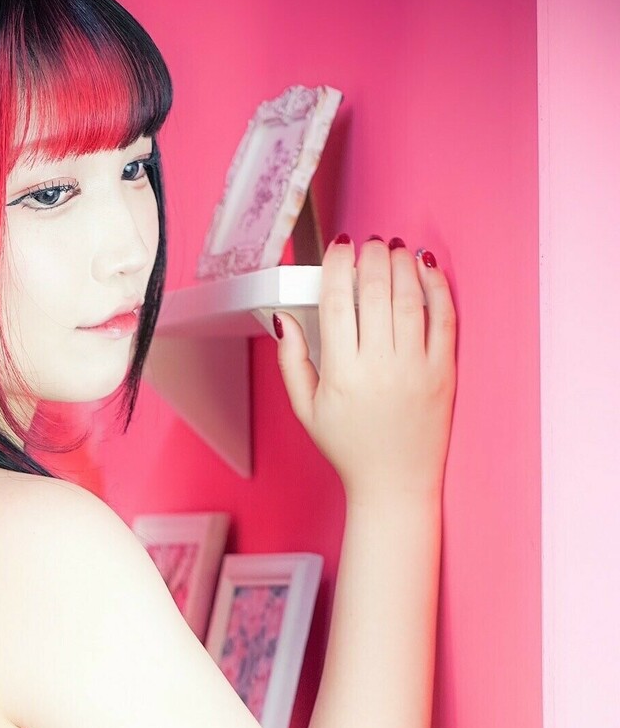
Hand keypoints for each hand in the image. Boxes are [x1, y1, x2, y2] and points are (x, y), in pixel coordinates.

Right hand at [275, 237, 456, 504]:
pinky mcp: (443, 372)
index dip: (337, 266)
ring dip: (401, 264)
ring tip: (394, 250)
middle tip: (369, 244)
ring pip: (409, 297)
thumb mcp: (306, 410)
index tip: (339, 248)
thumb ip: (292, 362)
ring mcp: (415, 368)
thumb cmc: (349, 447)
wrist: (393, 483)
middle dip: (371, 257)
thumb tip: (283, 318)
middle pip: (374, 292)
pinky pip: (443, 318)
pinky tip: (426, 269)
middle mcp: (379, 368)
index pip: (335, 303)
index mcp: (341, 376)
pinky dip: (436, 287)